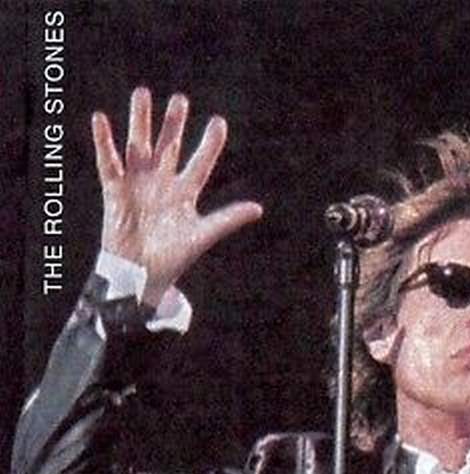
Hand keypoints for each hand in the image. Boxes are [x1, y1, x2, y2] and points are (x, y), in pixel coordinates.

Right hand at [92, 87, 262, 306]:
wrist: (140, 275)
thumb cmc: (172, 258)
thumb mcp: (202, 234)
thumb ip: (227, 218)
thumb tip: (258, 209)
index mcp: (185, 192)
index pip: (201, 162)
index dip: (210, 143)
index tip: (219, 122)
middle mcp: (162, 182)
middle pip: (169, 145)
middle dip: (174, 123)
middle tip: (180, 99)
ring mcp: (138, 183)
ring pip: (139, 145)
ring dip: (141, 121)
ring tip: (143, 93)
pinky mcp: (115, 190)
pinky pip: (109, 161)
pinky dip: (104, 141)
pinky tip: (101, 119)